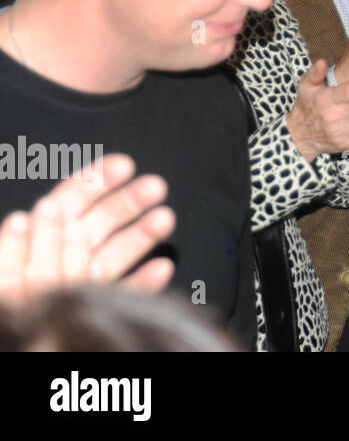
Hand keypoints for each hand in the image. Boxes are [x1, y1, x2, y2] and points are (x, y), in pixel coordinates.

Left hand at [0, 154, 174, 303]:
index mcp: (28, 246)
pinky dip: (143, 283)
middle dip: (127, 203)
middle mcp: (55, 265)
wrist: (16, 353)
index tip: (124, 165)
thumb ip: (28, 246)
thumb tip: (49, 208)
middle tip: (154, 187)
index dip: (94, 181)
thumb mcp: (7, 278)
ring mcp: (76, 290)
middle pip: (95, 225)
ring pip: (113, 257)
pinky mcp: (92, 315)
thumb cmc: (7, 313)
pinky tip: (162, 268)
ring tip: (164, 220)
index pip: (65, 203)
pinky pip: (120, 295)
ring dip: (141, 236)